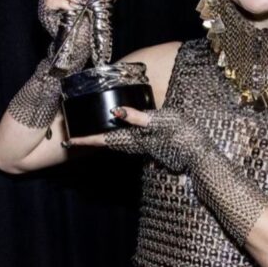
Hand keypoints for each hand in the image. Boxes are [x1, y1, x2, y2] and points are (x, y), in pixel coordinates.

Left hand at [64, 106, 203, 172]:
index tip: (68, 140)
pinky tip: (119, 133)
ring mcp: (143, 147)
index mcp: (134, 139)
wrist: (199, 155)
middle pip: (106, 144)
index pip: (104, 140)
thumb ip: (138, 117)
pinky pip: (127, 142)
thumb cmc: (182, 136)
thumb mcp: (161, 121)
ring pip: (116, 144)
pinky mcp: (151, 146)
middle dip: (89, 141)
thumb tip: (116, 112)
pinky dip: (116, 138)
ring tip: (89, 135)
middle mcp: (135, 145)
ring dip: (101, 140)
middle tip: (72, 138)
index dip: (86, 139)